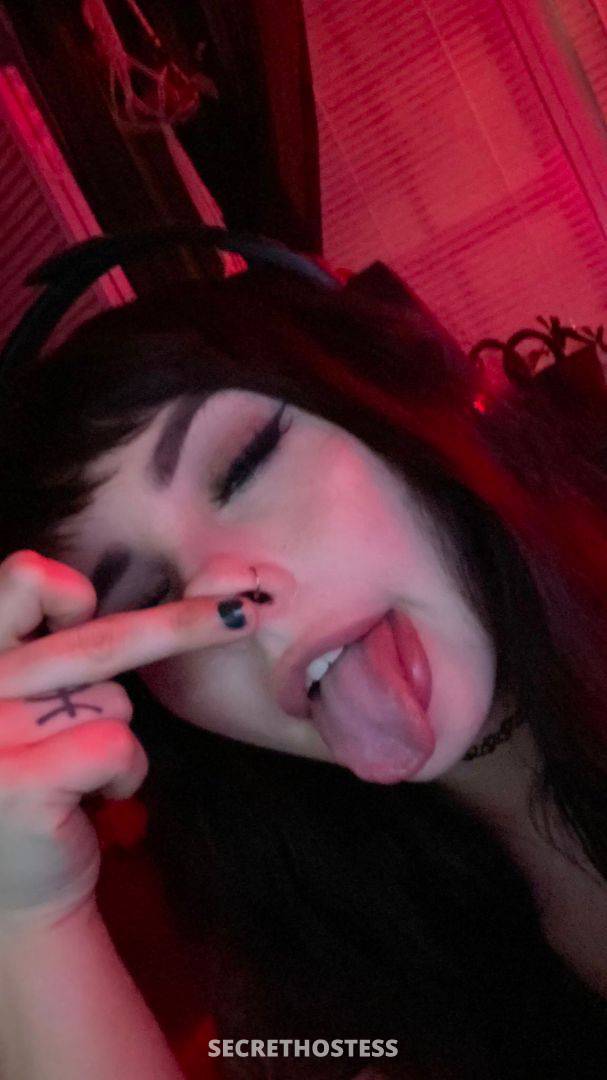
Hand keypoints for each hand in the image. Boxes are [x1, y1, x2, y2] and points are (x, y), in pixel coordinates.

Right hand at [0, 551, 255, 930]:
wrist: (13, 895)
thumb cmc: (35, 776)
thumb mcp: (28, 697)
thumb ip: (49, 646)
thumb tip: (101, 588)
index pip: (21, 577)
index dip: (66, 586)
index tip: (89, 609)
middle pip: (94, 639)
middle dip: (181, 624)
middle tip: (242, 614)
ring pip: (114, 699)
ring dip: (119, 733)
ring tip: (81, 772)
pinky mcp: (16, 780)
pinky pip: (116, 745)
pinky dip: (124, 774)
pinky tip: (91, 799)